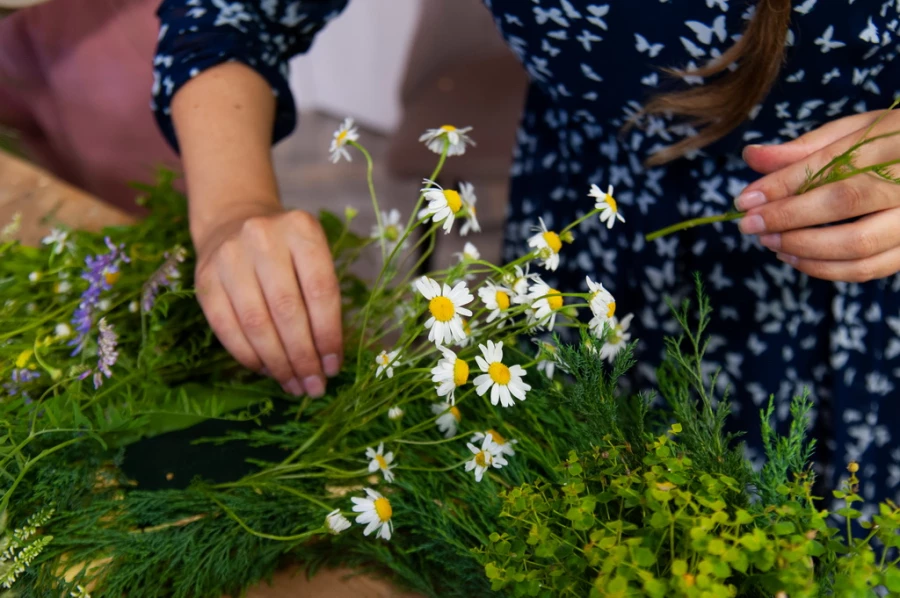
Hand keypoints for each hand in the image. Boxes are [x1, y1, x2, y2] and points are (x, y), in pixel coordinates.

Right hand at [192, 203, 342, 396]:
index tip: (333, 366)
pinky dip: (249, 356)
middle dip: (303, 356)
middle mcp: (262, 237)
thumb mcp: (312, 258)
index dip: (328, 335)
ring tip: (293, 385)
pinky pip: (227, 328)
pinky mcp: (204, 279)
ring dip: (277, 363)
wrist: (234, 222)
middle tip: (313, 385)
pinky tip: (266, 370)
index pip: (320, 291)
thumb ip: (323, 301)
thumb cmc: (286, 250)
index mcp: (301, 230)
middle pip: (287, 310)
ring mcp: (229, 257)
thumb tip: (328, 360)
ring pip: (256, 323)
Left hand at [735, 110, 899, 282]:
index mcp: (895, 140)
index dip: (783, 185)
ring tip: (769, 241)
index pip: (832, 164)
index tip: (745, 200)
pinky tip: (794, 256)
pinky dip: (825, 269)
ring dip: (803, 248)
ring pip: (858, 244)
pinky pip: (869, 269)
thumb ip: (805, 148)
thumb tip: (751, 156)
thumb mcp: (856, 132)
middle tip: (749, 225)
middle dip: (788, 217)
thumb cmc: (893, 144)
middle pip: (845, 202)